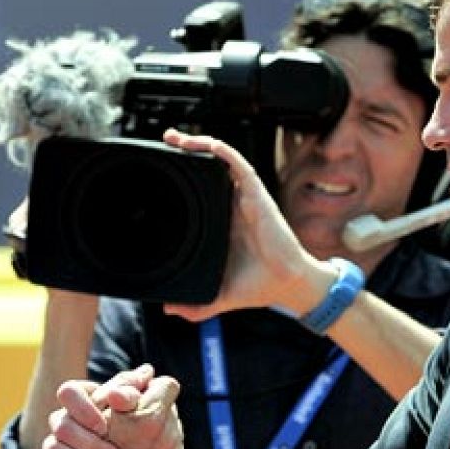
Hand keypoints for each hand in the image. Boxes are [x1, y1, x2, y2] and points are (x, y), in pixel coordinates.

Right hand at [25, 364, 184, 448]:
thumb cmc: (135, 426)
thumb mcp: (138, 406)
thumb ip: (134, 391)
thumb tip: (141, 377)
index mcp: (82, 399)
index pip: (68, 392)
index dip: (83, 409)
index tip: (104, 427)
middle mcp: (64, 420)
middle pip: (61, 425)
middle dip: (90, 445)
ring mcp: (55, 445)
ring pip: (52, 448)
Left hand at [159, 128, 323, 320]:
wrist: (286, 286)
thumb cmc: (259, 285)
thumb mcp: (218, 296)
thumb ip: (196, 306)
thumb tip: (169, 310)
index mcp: (223, 222)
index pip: (201, 191)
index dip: (183, 176)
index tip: (162, 168)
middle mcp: (233, 205)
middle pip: (208, 169)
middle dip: (186, 150)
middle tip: (165, 142)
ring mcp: (244, 198)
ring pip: (221, 161)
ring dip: (199, 145)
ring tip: (177, 138)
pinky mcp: (256, 195)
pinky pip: (239, 165)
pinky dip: (223, 152)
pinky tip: (206, 145)